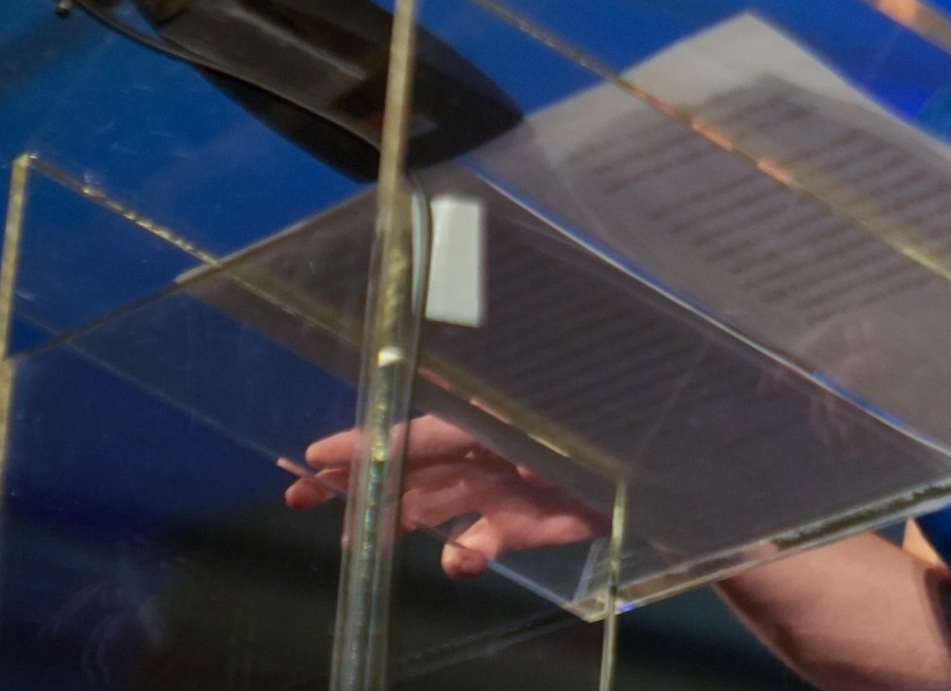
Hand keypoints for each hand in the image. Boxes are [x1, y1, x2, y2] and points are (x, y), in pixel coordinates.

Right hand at [282, 415, 605, 578]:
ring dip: (394, 525)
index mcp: (478, 418)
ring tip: (360, 544)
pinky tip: (461, 563)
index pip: (407, 431)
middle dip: (357, 486)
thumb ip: (460, 416)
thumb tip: (404, 387)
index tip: (311, 456)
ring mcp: (499, 492)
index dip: (361, 445)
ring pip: (430, 510)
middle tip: (300, 500)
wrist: (650, 471)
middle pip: (406, 471)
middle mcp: (481, 452)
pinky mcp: (523, 528)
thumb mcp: (515, 419)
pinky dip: (463, 558)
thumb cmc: (582, 426)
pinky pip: (478, 546)